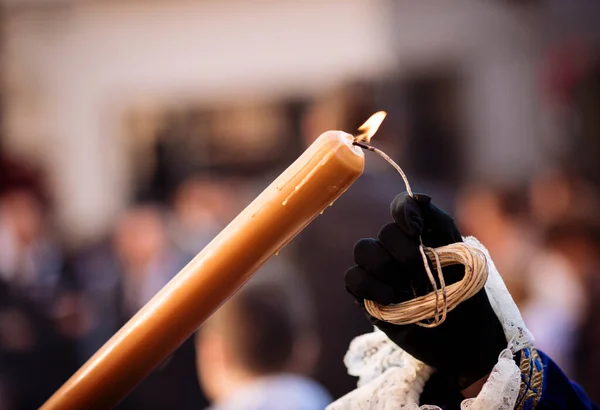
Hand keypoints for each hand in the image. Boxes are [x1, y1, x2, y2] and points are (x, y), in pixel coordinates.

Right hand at [345, 192, 505, 390]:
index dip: (403, 212)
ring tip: (407, 288)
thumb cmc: (467, 294)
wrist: (466, 339)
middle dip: (407, 254)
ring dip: (386, 267)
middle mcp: (396, 249)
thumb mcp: (463, 252)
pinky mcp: (368, 297)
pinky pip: (353, 278)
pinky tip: (391, 298)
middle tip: (426, 276)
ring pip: (363, 250)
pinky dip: (370, 285)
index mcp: (419, 234)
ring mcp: (381, 273)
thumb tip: (417, 197)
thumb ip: (438, 220)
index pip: (400, 207)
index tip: (417, 229)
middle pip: (385, 233)